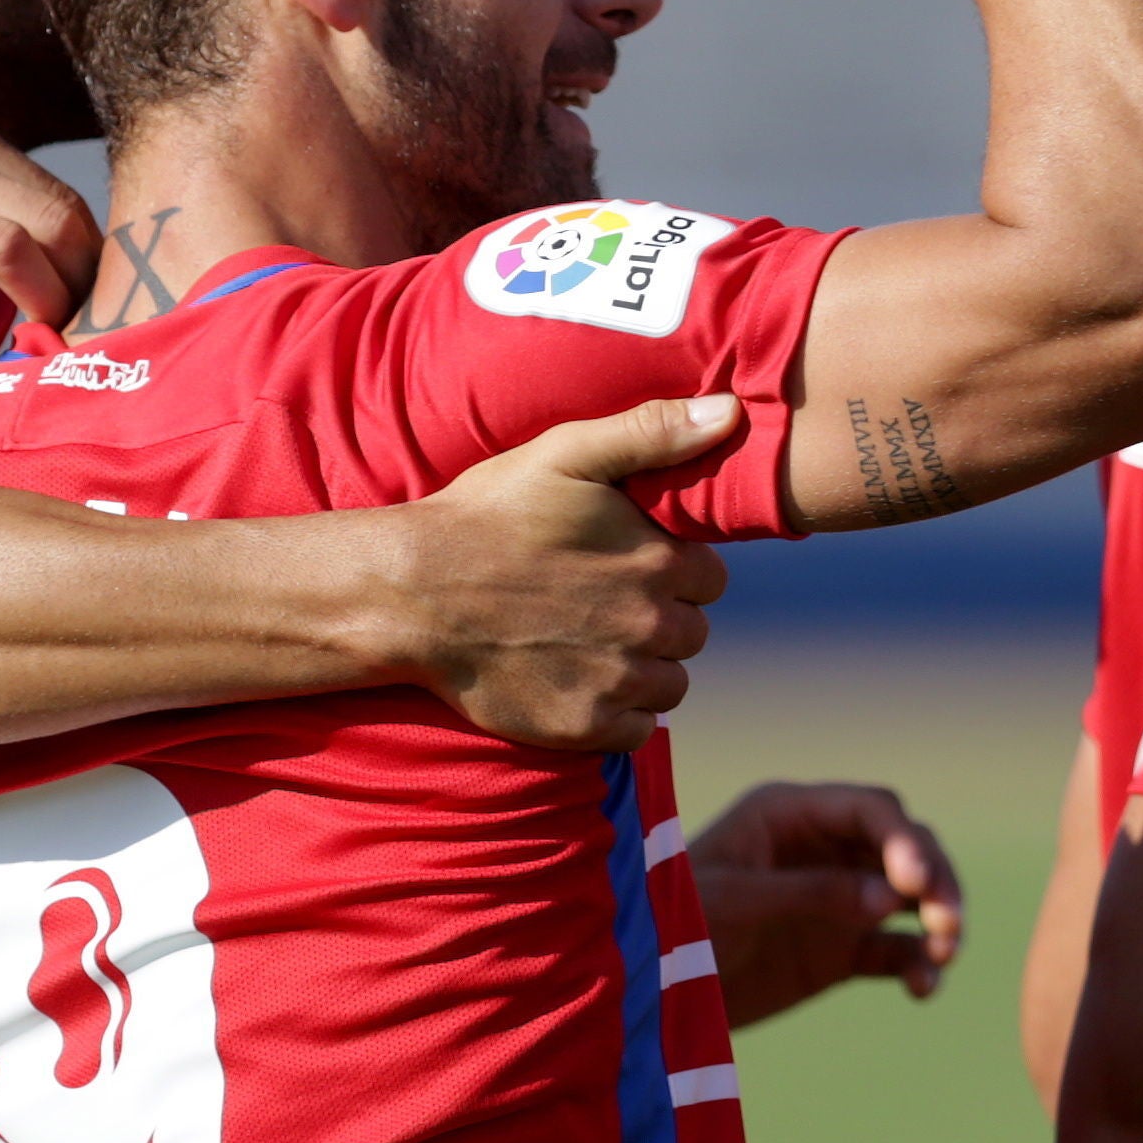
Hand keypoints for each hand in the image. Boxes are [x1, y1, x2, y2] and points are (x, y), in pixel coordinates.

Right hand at [382, 396, 740, 752]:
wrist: (411, 592)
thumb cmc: (489, 515)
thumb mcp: (567, 452)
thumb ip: (655, 432)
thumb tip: (732, 412)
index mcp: (657, 559)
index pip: (710, 578)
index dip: (673, 570)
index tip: (630, 564)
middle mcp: (649, 625)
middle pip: (692, 633)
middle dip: (660, 618)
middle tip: (601, 603)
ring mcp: (618, 681)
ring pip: (670, 684)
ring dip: (645, 669)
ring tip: (589, 643)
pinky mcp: (584, 725)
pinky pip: (638, 729)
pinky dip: (619, 714)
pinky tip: (578, 682)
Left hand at [690, 778, 965, 1028]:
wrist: (646, 994)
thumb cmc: (671, 928)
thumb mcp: (732, 902)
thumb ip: (810, 892)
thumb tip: (892, 895)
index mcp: (790, 815)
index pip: (869, 810)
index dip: (902, 839)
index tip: (917, 882)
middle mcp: (822, 849)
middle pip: (904, 846)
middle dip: (934, 878)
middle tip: (946, 921)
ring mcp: (837, 899)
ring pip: (912, 896)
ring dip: (938, 918)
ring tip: (944, 954)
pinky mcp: (841, 950)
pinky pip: (897, 950)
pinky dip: (919, 964)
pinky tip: (922, 990)